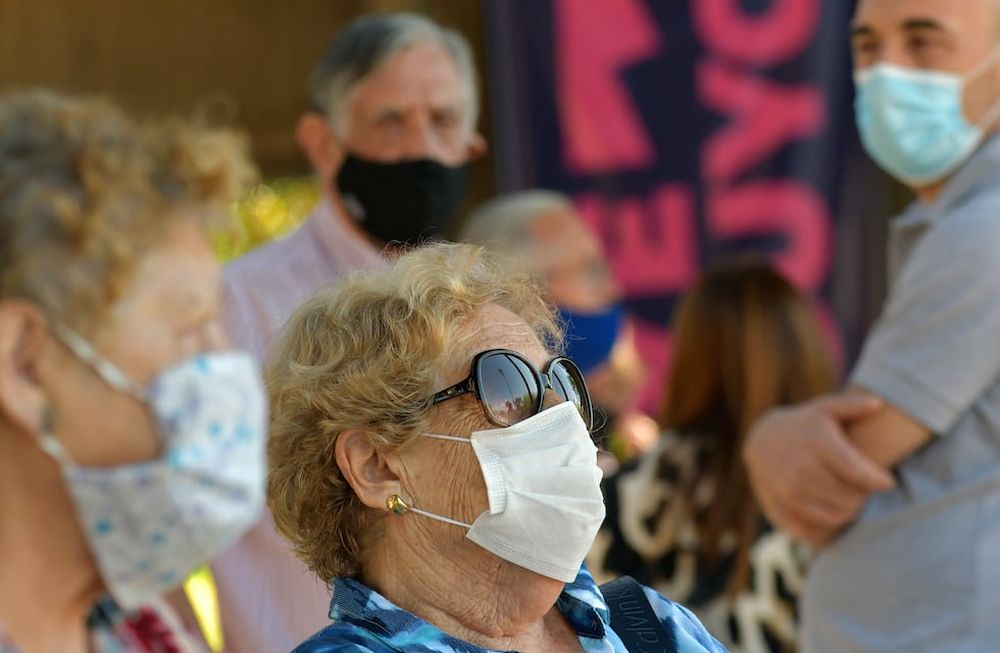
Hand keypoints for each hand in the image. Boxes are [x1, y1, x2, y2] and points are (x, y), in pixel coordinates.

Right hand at [743, 393, 895, 546]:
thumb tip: (879, 403)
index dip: (879, 481)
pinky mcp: (780, 507)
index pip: (860, 472)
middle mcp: (802, 469)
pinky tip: (833, 509)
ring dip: (849, 510)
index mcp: (818, 444)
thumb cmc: (803, 425)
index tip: (888, 481)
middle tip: (866, 490)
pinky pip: (815, 527)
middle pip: (850, 497)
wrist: (760, 441)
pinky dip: (829, 522)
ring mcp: (789, 491)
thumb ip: (852, 406)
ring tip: (852, 499)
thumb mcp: (824, 409)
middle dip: (864, 496)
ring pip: (836, 514)